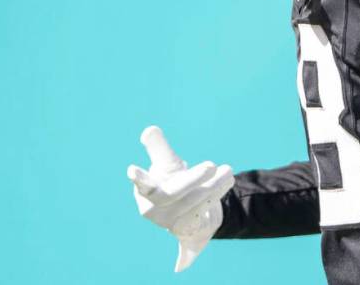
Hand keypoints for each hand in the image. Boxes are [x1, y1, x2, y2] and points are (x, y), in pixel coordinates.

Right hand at [127, 126, 233, 271]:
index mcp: (145, 191)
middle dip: (193, 179)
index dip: (139, 178)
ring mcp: (170, 223)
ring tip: (227, 171)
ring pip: (193, 203)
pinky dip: (215, 197)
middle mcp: (154, 210)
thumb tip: (150, 130)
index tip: (132, 170)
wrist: (188, 210)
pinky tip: (226, 183)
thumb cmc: (172, 180)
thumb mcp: (166, 162)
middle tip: (211, 165)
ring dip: (213, 186)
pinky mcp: (187, 231)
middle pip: (172, 194)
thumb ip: (159, 147)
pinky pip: (203, 215)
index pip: (143, 184)